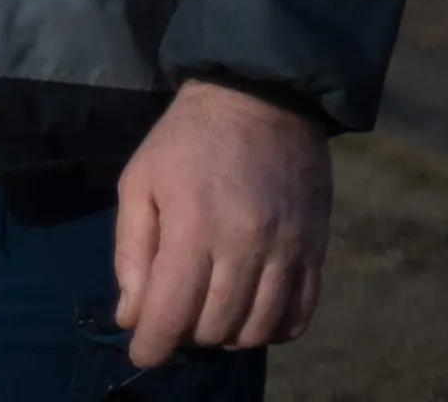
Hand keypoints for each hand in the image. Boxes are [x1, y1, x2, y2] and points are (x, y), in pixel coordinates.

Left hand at [113, 79, 331, 367]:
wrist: (261, 93)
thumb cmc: (187, 137)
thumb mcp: (140, 179)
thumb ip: (132, 250)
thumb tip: (131, 315)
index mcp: (193, 224)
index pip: (173, 313)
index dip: (153, 346)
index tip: (143, 353)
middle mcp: (244, 244)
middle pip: (214, 328)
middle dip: (186, 333)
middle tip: (177, 313)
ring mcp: (286, 249)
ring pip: (257, 331)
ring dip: (228, 334)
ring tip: (212, 311)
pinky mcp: (316, 248)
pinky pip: (299, 317)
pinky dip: (273, 329)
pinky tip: (253, 313)